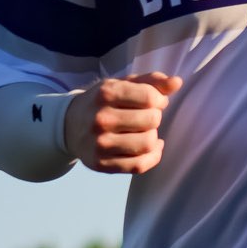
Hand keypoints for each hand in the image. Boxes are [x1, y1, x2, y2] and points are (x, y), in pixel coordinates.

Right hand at [64, 72, 182, 173]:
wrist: (69, 125)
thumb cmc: (103, 101)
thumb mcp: (123, 83)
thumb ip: (151, 81)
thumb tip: (177, 82)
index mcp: (107, 93)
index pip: (150, 97)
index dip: (160, 100)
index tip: (155, 101)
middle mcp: (101, 119)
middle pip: (151, 121)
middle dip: (155, 117)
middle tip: (147, 116)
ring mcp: (100, 144)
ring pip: (147, 144)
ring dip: (153, 137)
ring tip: (146, 131)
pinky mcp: (101, 164)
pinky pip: (139, 166)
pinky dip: (152, 156)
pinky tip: (151, 147)